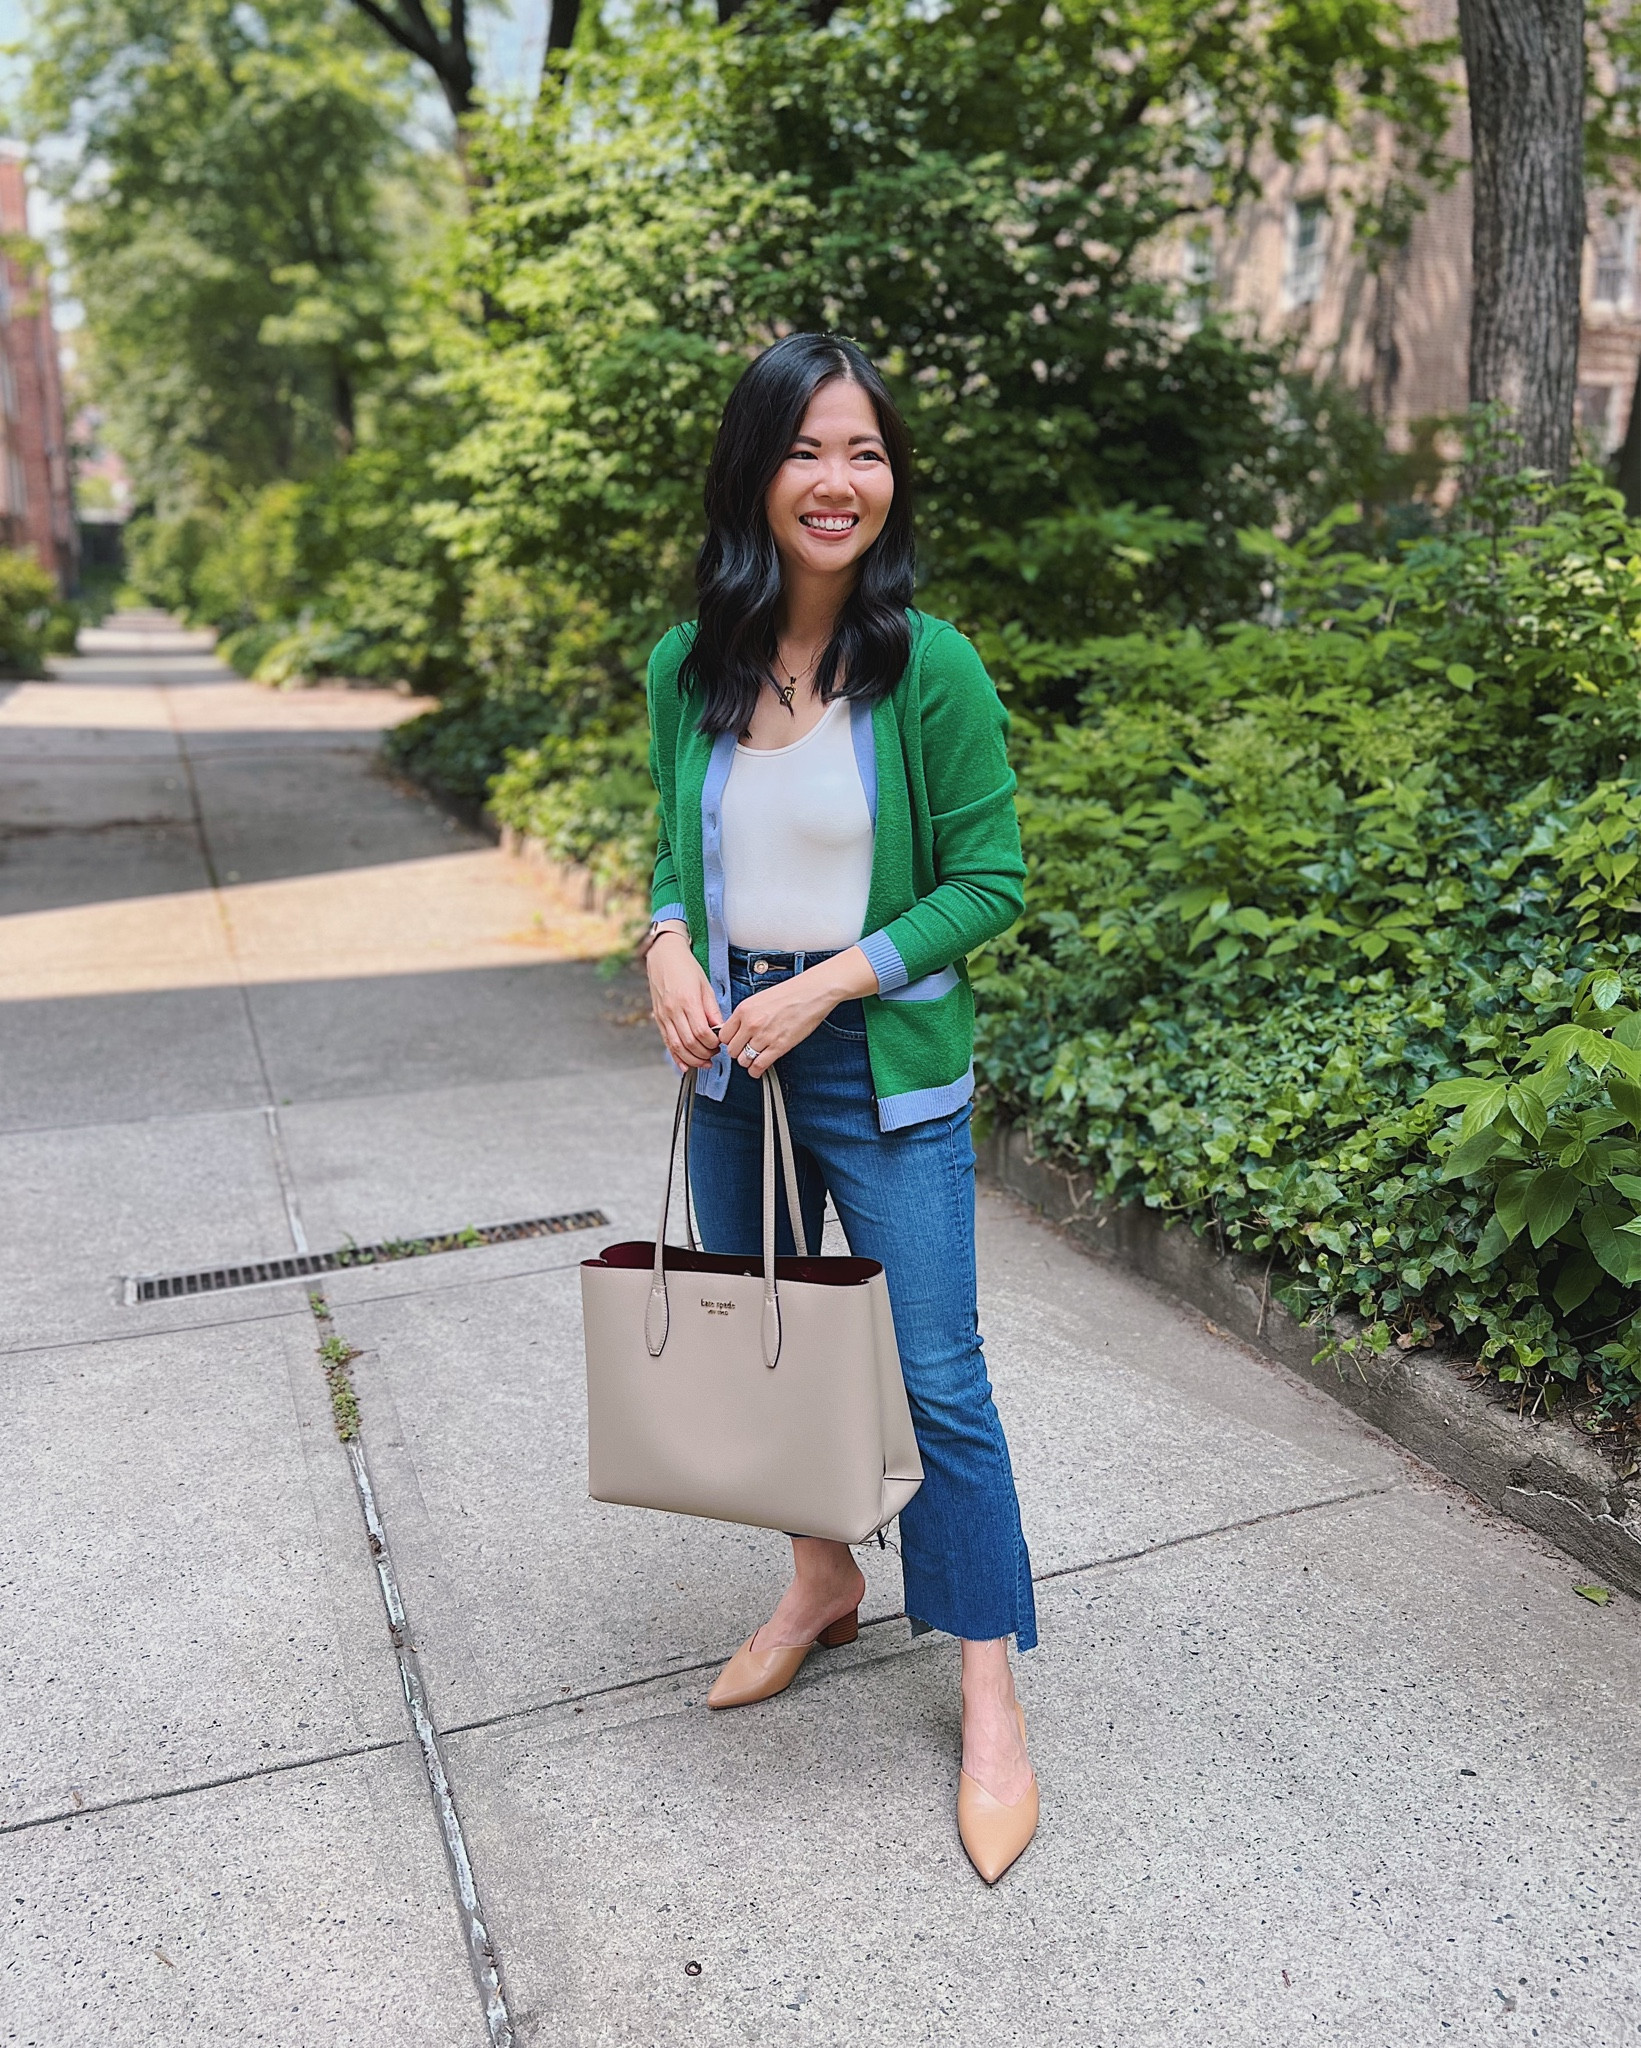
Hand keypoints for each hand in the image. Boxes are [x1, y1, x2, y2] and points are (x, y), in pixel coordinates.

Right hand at [645, 930, 722, 1068]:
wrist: (663, 956)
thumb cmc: (686, 967)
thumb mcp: (705, 986)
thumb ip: (712, 1010)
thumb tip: (720, 1029)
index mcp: (687, 1001)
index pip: (701, 1033)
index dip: (712, 1043)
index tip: (720, 1043)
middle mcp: (673, 1010)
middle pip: (689, 1043)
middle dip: (704, 1053)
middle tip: (715, 1054)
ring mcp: (663, 1015)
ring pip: (676, 1046)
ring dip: (692, 1059)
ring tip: (704, 1061)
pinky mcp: (658, 1018)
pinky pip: (666, 1042)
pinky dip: (676, 1057)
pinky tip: (685, 1065)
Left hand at [718, 947, 877, 1079]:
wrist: (812, 992)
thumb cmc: (790, 993)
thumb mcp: (760, 999)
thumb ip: (746, 1015)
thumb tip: (737, 1030)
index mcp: (744, 1009)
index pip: (723, 1035)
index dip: (729, 1041)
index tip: (735, 1042)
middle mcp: (751, 1023)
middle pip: (732, 1050)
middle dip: (738, 1053)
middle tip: (745, 1051)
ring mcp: (764, 1036)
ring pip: (743, 1060)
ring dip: (748, 1062)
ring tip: (754, 1058)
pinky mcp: (779, 1046)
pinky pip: (758, 1066)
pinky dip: (756, 1071)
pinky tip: (758, 1068)